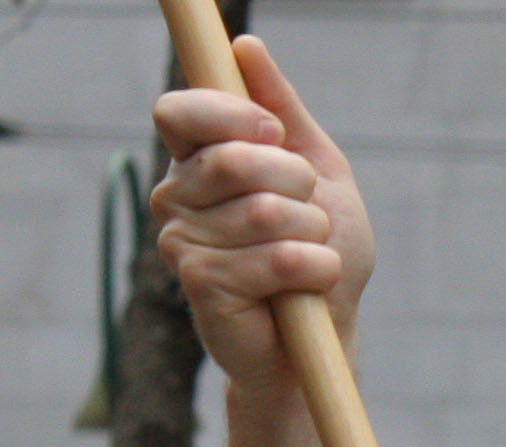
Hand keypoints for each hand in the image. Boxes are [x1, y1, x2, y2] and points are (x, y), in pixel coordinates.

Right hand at [152, 38, 373, 387]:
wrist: (327, 339)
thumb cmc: (322, 257)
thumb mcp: (320, 173)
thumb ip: (286, 111)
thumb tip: (247, 47)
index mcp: (197, 162)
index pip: (182, 110)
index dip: (234, 115)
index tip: (276, 135)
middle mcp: (176, 198)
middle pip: (236, 159)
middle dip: (298, 187)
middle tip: (310, 219)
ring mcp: (183, 242)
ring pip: (265, 212)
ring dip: (314, 236)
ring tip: (310, 259)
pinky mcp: (203, 286)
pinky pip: (276, 259)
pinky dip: (314, 271)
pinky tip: (310, 288)